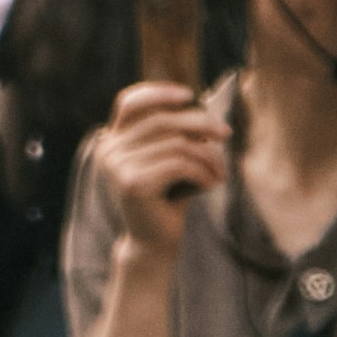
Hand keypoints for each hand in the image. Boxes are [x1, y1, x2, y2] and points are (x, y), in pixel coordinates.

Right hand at [96, 81, 229, 255]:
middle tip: (226, 134)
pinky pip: (180, 165)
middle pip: (163, 119)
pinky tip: (211, 185)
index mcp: (113, 140)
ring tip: (220, 171)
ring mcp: (119, 167)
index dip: (159, 92)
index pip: (129, 102)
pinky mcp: (134, 184)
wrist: (153, 244)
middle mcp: (110, 150)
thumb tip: (200, 109)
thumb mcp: (166, 161)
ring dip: (208, 156)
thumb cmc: (167, 199)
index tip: (190, 96)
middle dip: (201, 124)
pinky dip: (204, 173)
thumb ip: (171, 135)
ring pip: (177, 144)